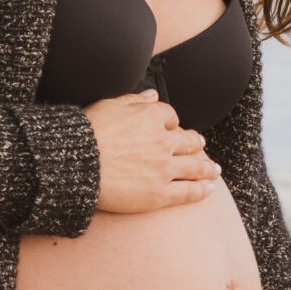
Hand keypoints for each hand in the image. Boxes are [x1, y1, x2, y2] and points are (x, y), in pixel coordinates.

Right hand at [82, 90, 220, 214]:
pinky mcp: (159, 194)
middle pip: (190, 142)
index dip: (174, 124)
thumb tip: (153, 95)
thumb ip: (133, 101)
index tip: (175, 129)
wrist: (76, 165)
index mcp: (151, 117)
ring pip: (196, 167)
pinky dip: (202, 190)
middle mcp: (163, 141)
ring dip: (208, 168)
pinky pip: (189, 192)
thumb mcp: (108, 106)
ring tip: (214, 171)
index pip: (171, 117)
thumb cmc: (85, 133)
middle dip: (197, 145)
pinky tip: (209, 190)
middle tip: (202, 148)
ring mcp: (163, 168)